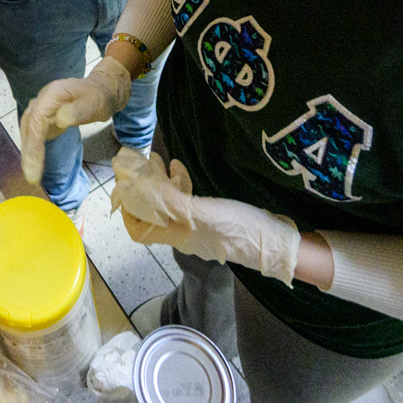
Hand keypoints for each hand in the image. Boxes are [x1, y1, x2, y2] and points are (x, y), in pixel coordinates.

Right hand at [19, 57, 130, 184]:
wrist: (101, 91)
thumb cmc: (98, 97)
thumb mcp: (94, 103)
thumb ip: (78, 111)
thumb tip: (60, 120)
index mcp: (51, 94)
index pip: (36, 120)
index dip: (33, 144)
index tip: (34, 166)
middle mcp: (42, 100)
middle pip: (29, 126)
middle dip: (28, 152)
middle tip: (31, 177)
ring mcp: (42, 108)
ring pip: (29, 131)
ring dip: (28, 152)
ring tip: (32, 174)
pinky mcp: (45, 117)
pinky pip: (34, 133)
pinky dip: (33, 147)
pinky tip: (35, 161)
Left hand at [111, 148, 301, 285]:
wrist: (278, 242)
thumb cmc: (240, 229)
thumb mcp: (204, 213)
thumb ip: (173, 203)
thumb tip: (142, 190)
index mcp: (177, 236)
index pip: (138, 229)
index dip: (127, 209)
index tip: (124, 183)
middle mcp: (183, 233)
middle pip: (151, 214)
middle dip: (141, 189)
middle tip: (141, 163)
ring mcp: (199, 226)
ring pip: (168, 206)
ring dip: (158, 183)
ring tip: (160, 160)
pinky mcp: (213, 218)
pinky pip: (186, 201)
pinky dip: (178, 185)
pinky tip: (182, 169)